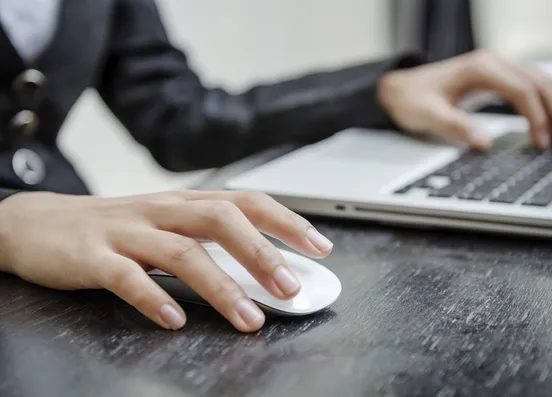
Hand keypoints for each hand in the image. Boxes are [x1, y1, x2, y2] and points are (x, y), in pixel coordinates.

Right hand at [0, 190, 333, 331]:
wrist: (38, 224)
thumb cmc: (114, 227)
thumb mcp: (165, 224)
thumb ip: (207, 239)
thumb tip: (263, 264)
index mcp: (184, 203)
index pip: (245, 202)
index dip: (286, 222)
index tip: (319, 246)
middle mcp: (162, 212)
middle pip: (221, 221)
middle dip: (261, 253)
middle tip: (290, 287)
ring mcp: (127, 232)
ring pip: (183, 254)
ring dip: (221, 287)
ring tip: (248, 317)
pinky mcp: (93, 257)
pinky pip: (127, 278)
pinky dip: (153, 299)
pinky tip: (174, 320)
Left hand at [377, 49, 551, 149]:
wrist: (397, 89)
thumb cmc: (410, 99)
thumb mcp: (427, 115)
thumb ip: (455, 126)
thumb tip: (484, 142)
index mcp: (481, 68)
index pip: (523, 91)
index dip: (536, 118)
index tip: (540, 144)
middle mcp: (492, 63)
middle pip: (540, 84)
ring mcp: (496, 69)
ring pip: (540, 84)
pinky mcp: (495, 79)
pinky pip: (529, 88)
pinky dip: (544, 105)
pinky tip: (548, 126)